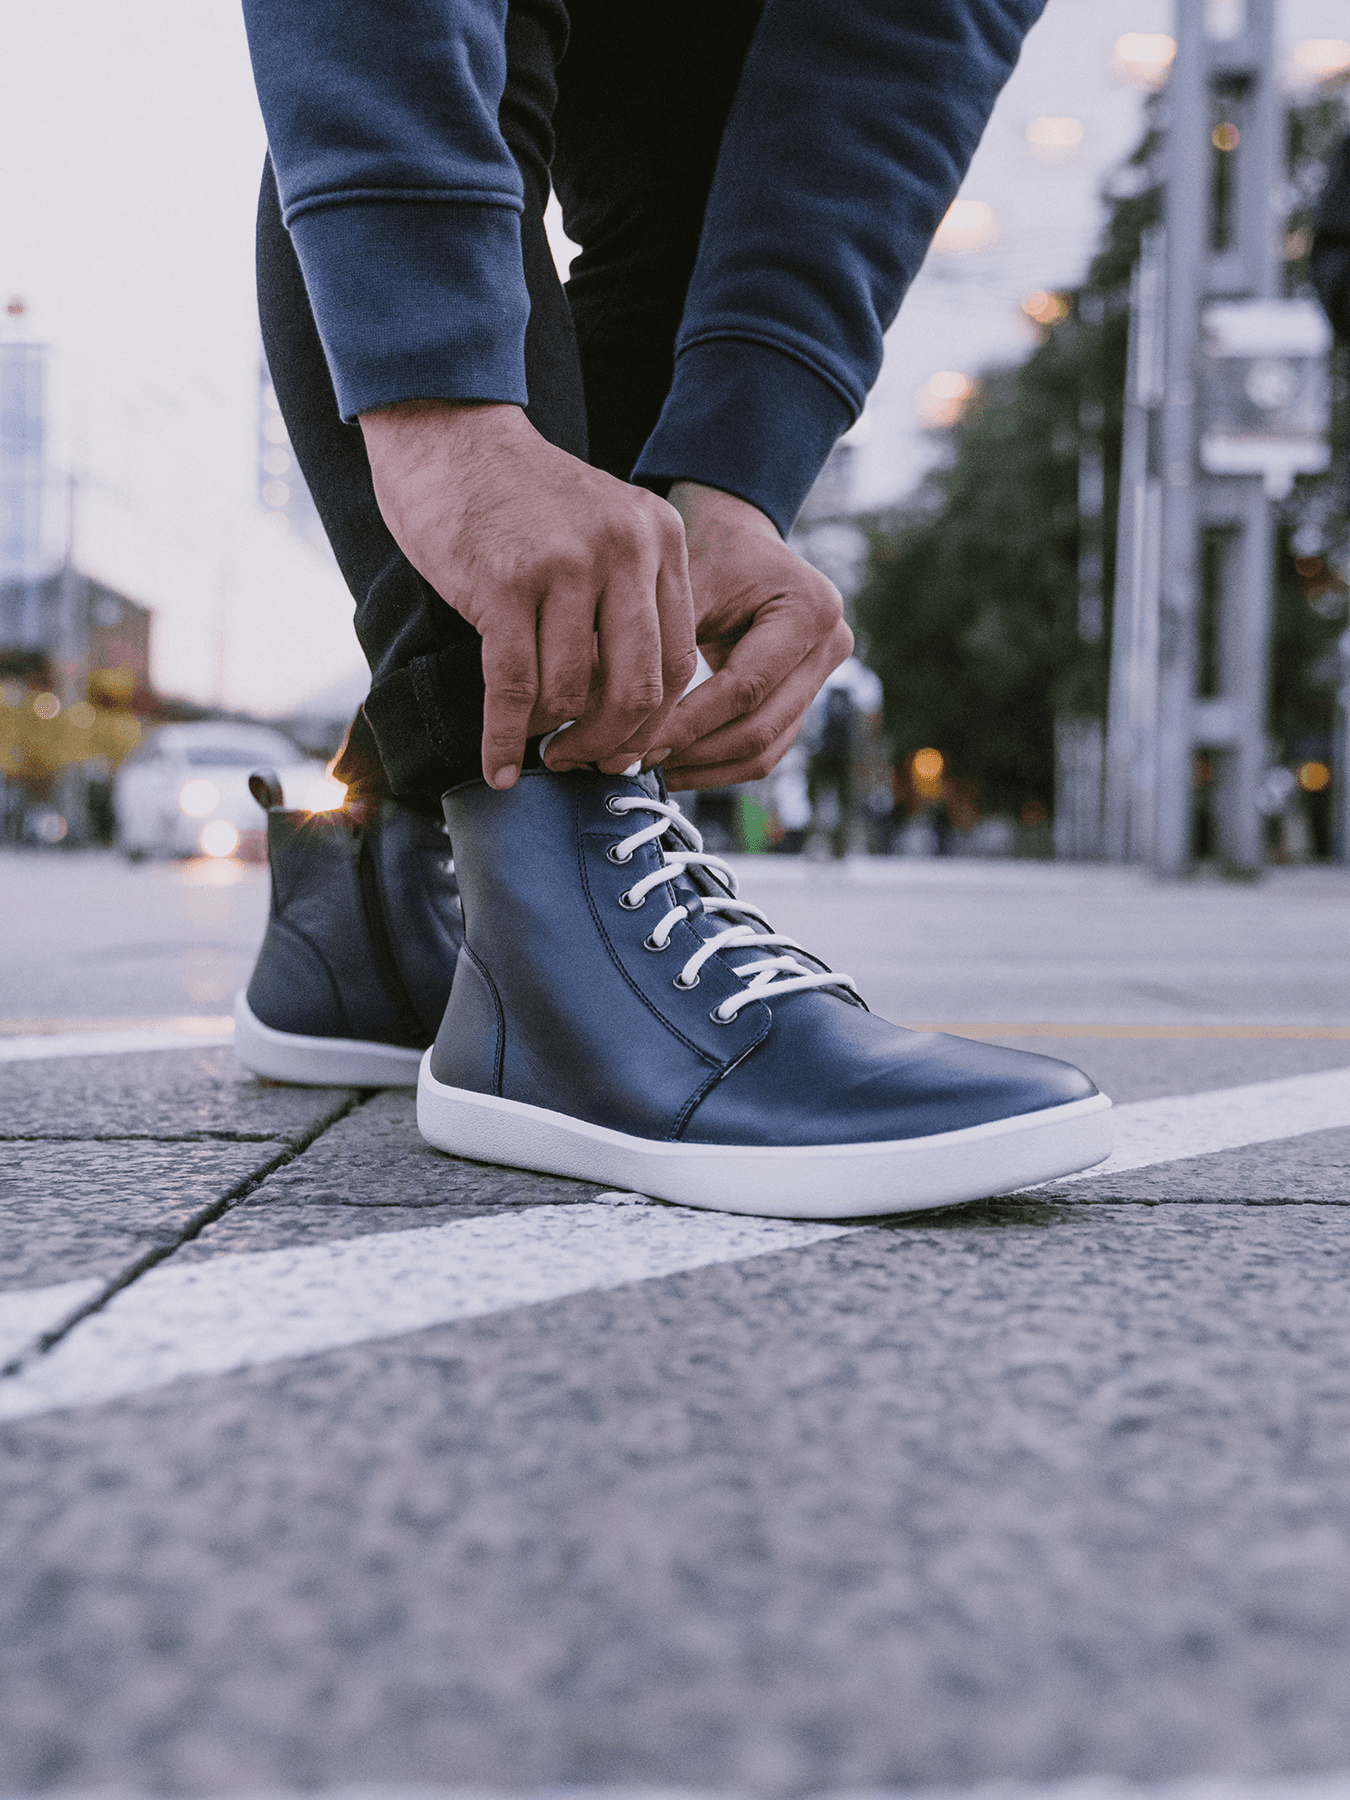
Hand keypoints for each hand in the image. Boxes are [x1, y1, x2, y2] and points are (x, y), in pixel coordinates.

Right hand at [359, 400, 696, 787]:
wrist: (449, 432)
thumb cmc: (520, 498)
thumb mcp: (601, 530)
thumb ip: (624, 600)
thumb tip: (626, 710)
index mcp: (659, 538)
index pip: (677, 660)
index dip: (653, 721)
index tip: (627, 750)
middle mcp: (623, 549)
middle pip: (638, 688)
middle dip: (612, 743)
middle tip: (587, 764)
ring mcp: (565, 565)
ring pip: (573, 691)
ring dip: (551, 733)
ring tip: (537, 743)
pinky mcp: (504, 583)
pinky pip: (514, 688)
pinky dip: (504, 738)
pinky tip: (500, 766)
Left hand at [652, 482, 852, 789]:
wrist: (736, 539)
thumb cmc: (705, 550)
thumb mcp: (682, 583)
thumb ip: (659, 646)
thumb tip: (609, 715)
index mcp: (809, 609)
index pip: (743, 688)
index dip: (687, 724)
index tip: (633, 743)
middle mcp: (831, 646)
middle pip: (759, 728)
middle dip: (691, 753)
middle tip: (631, 763)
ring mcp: (823, 678)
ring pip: (763, 751)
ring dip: (702, 768)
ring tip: (646, 769)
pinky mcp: (803, 700)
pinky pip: (763, 750)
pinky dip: (716, 765)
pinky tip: (671, 765)